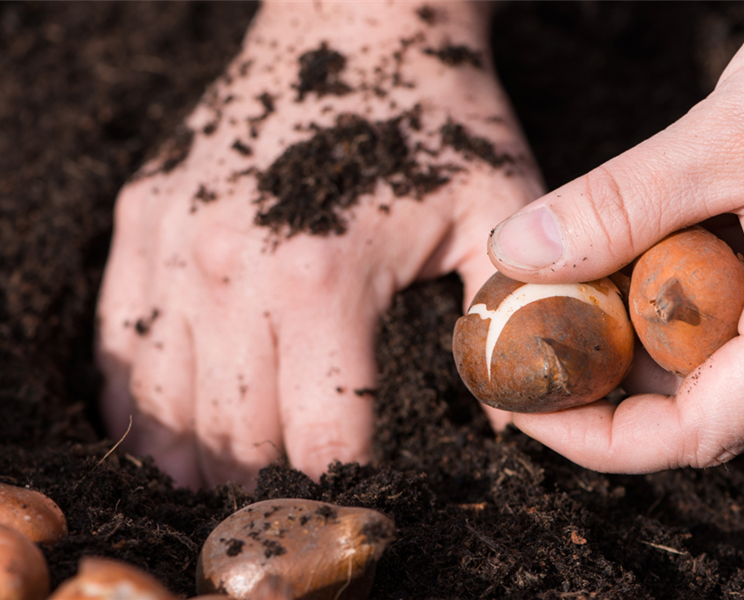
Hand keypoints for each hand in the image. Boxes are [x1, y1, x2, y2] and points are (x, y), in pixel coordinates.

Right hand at [95, 0, 541, 487]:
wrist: (355, 19)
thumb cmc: (432, 116)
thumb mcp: (494, 208)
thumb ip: (502, 313)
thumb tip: (511, 412)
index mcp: (324, 277)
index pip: (319, 434)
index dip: (342, 483)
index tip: (359, 495)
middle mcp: (230, 267)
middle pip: (236, 433)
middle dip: (271, 483)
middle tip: (299, 496)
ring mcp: (174, 241)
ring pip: (165, 402)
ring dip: (199, 457)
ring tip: (230, 480)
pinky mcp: (144, 218)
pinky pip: (118, 340)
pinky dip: (139, 399)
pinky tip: (170, 423)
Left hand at [488, 0, 743, 472]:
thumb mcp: (728, 133)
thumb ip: (617, 203)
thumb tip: (516, 255)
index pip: (699, 431)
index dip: (597, 436)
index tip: (526, 404)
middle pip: (709, 405)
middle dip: (611, 384)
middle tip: (538, 337)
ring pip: (729, 367)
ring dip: (647, 342)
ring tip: (578, 291)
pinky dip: (687, 308)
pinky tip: (645, 260)